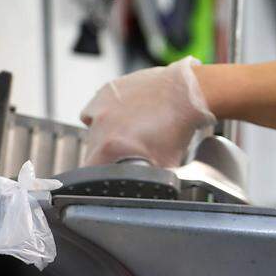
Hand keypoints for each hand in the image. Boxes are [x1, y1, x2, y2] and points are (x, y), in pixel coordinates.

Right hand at [79, 57, 215, 167]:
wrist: (185, 94)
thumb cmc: (178, 125)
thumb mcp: (165, 164)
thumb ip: (148, 177)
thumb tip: (146, 186)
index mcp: (110, 145)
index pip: (90, 168)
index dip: (98, 175)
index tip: (106, 174)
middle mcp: (101, 123)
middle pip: (91, 148)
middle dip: (105, 153)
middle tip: (126, 151)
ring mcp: (102, 103)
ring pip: (92, 127)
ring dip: (103, 132)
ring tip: (126, 131)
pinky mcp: (108, 89)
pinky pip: (97, 105)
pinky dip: (105, 112)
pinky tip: (122, 114)